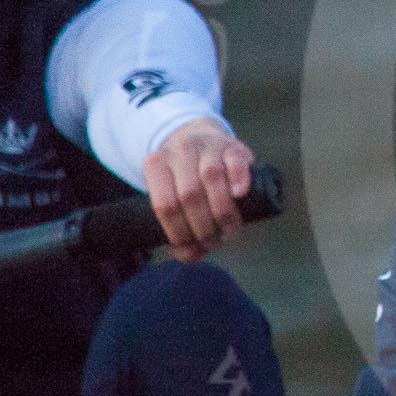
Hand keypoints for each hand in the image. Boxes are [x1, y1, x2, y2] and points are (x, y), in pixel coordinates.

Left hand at [143, 118, 253, 263]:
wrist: (201, 138)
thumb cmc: (185, 179)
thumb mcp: (172, 197)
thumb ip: (178, 229)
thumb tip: (191, 257)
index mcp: (156, 165)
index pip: (164, 206)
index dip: (179, 233)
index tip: (192, 246)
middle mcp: (179, 152)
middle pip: (189, 195)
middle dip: (203, 227)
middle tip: (213, 242)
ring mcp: (206, 145)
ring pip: (212, 178)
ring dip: (223, 212)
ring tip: (229, 230)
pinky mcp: (232, 145)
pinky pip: (235, 162)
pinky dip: (238, 180)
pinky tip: (239, 196)